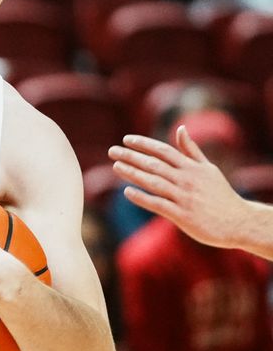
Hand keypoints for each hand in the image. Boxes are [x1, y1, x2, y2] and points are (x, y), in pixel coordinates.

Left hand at [109, 127, 244, 248]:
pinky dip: (142, 198)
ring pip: (154, 182)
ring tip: (116, 166)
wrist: (239, 222)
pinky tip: (127, 192)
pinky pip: (159, 204)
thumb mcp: (209, 169)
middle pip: (155, 164)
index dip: (144, 144)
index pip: (164, 150)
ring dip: (133, 174)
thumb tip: (180, 127)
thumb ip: (191, 150)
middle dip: (132, 156)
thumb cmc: (221, 194)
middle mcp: (187, 180)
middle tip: (111, 151)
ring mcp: (185, 198)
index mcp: (193, 167)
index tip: (126, 139)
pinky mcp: (183, 216)